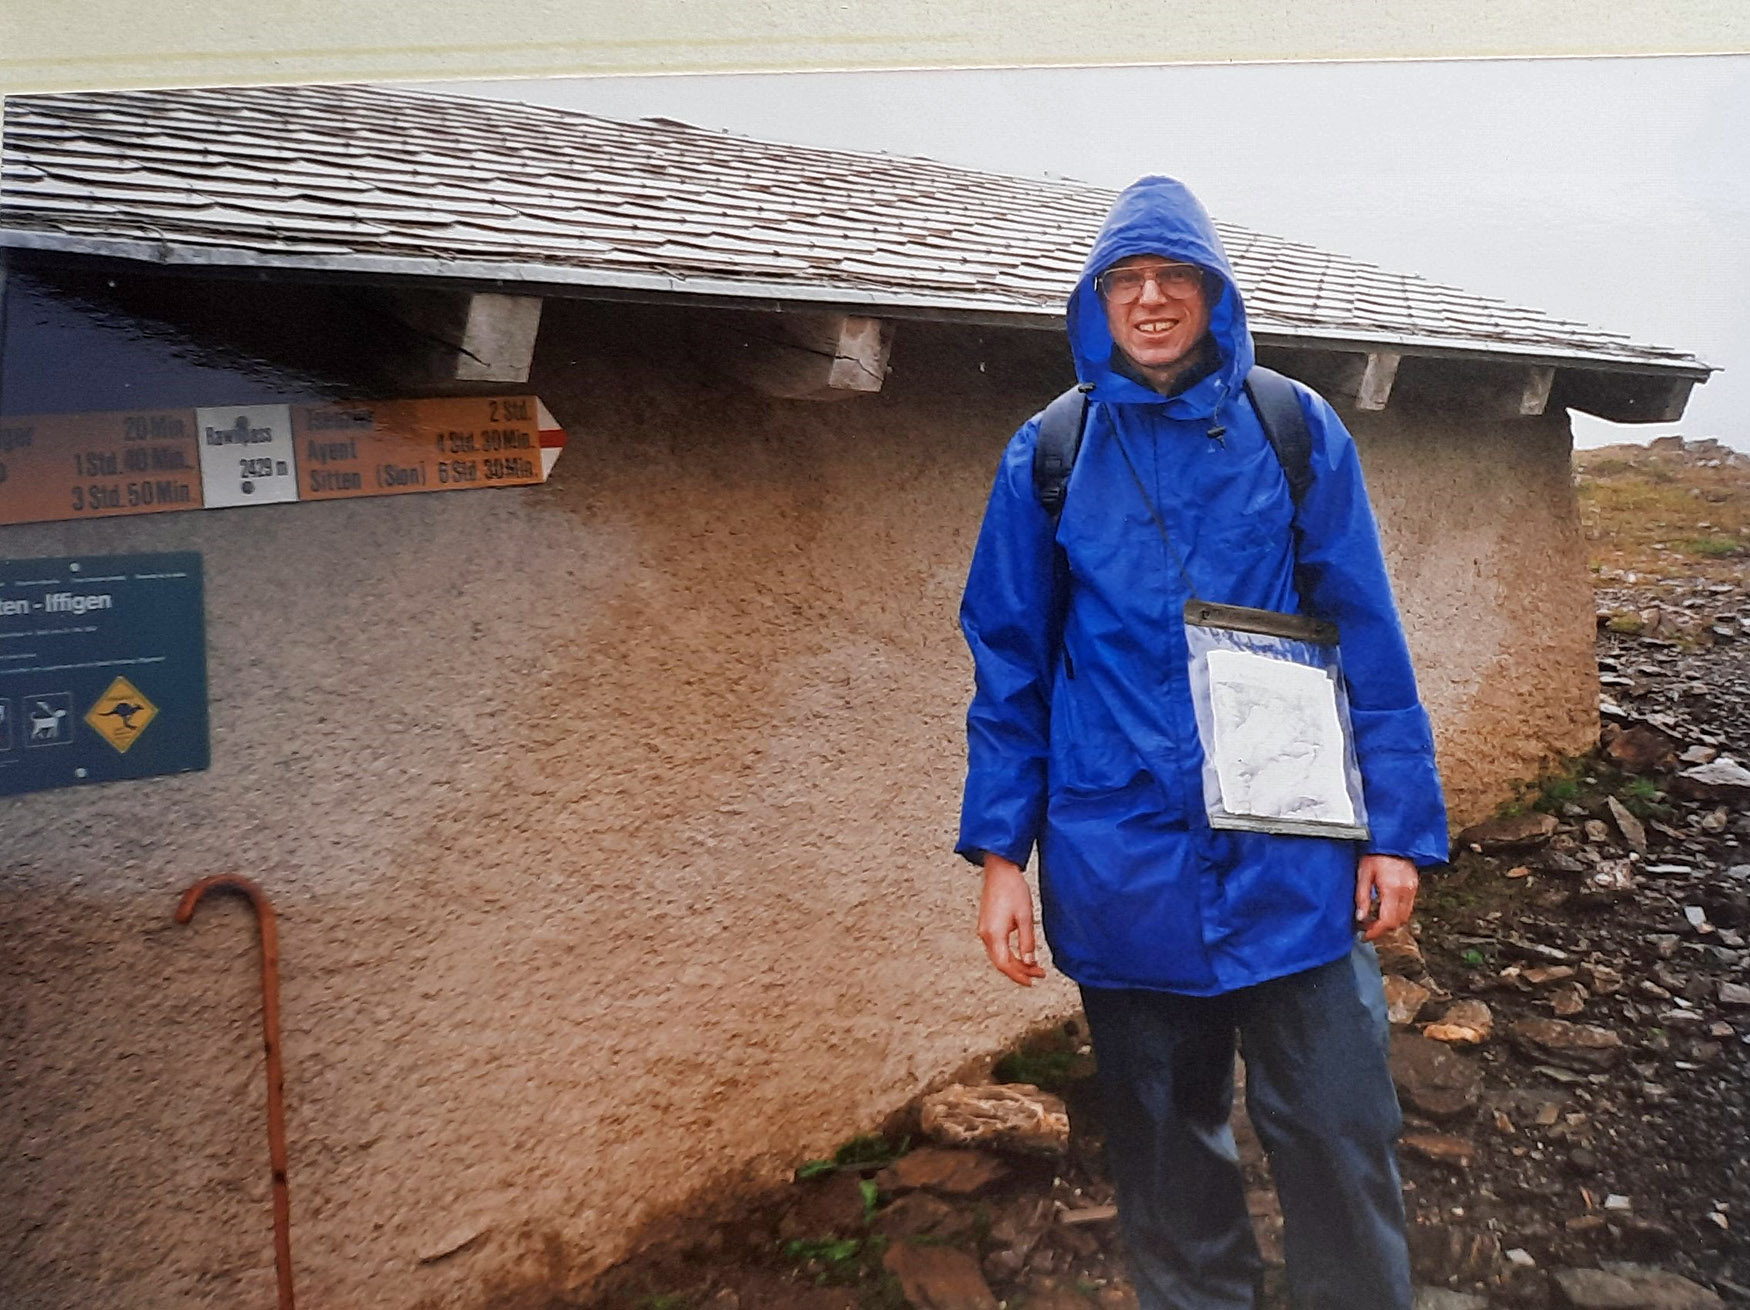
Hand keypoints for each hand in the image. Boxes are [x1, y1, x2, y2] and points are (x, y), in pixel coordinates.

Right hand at [978, 855, 1047, 986]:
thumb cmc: (1012, 889)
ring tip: (1033, 965)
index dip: (1018, 976)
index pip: (1005, 964)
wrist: (999, 870)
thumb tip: (1030, 961)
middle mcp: (986, 934)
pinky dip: (1009, 954)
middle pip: (1001, 963)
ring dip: (1015, 963)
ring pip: (998, 956)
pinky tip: (1021, 953)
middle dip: (1019, 971)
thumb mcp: (1025, 916)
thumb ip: (1027, 941)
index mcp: (994, 934)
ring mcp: (984, 929)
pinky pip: (996, 947)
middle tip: (1037, 974)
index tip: (1031, 981)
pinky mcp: (987, 924)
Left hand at [1356, 854, 1417, 941]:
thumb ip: (1362, 897)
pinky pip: (1407, 908)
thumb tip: (1360, 918)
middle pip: (1397, 922)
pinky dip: (1396, 913)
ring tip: (1373, 919)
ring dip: (1389, 922)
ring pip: (1404, 917)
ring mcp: (1412, 889)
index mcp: (1392, 888)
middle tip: (1366, 928)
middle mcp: (1406, 891)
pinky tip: (1383, 909)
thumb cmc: (1375, 854)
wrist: (1393, 839)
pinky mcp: (1414, 886)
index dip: (1376, 932)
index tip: (1365, 936)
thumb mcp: (1363, 873)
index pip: (1387, 920)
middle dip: (1382, 929)